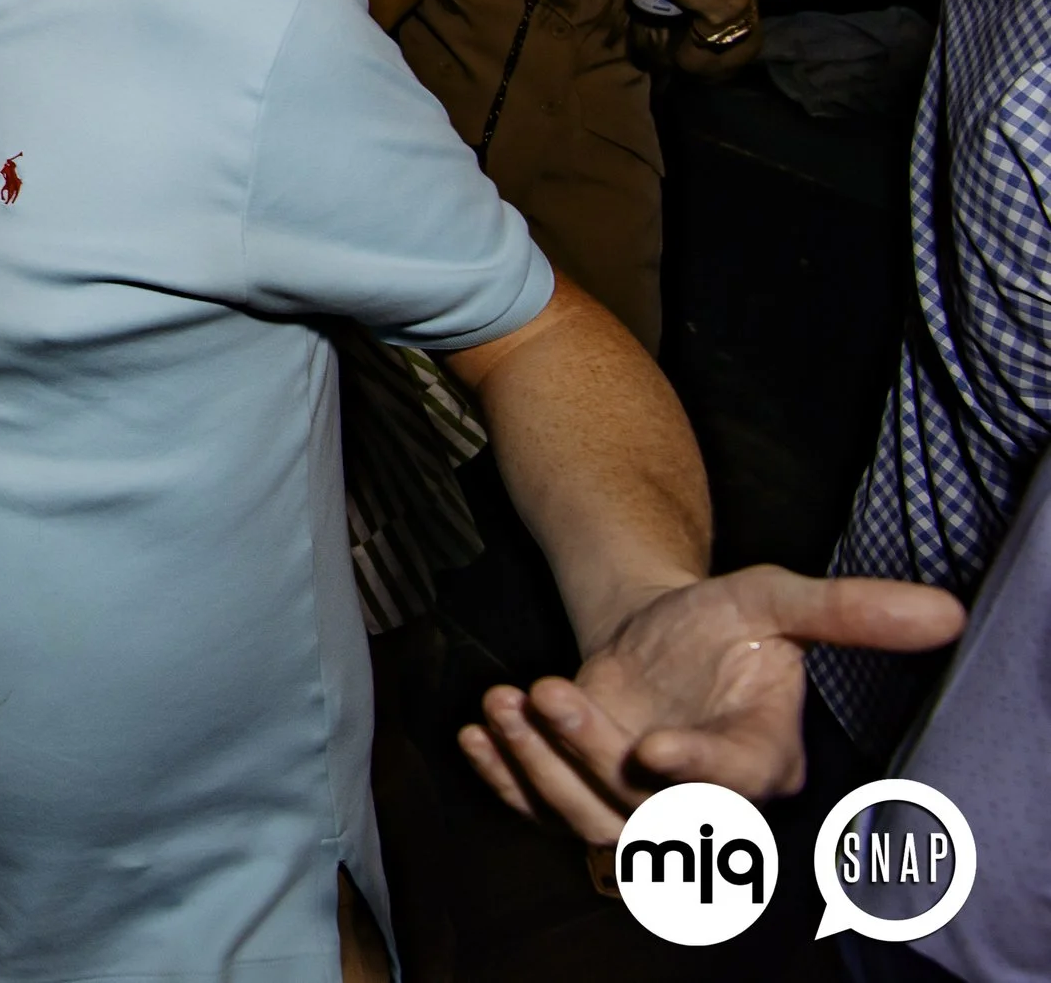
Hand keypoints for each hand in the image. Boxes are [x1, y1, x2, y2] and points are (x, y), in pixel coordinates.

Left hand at [459, 566, 965, 844]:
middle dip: (588, 759)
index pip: (736, 788)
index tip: (653, 745)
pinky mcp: (586, 805)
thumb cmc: (723, 620)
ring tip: (504, 703)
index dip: (697, 776)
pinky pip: (543, 816)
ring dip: (537, 768)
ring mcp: (641, 810)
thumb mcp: (777, 598)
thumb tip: (942, 610)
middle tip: (544, 690)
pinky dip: (505, 783)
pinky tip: (478, 736)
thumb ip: (845, 609)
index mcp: (763, 760)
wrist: (657, 630)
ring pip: (588, 822)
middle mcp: (703, 803)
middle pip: (648, 813)